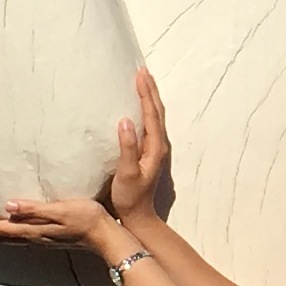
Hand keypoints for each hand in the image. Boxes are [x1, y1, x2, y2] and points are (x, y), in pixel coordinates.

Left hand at [0, 192, 119, 259]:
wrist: (105, 236)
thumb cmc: (86, 218)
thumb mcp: (60, 210)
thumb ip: (34, 209)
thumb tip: (8, 206)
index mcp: (34, 230)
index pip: (2, 229)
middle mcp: (34, 237)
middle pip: (2, 237)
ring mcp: (42, 239)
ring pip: (10, 238)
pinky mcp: (49, 238)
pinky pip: (21, 237)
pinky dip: (8, 235)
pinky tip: (10, 232)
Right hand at [106, 63, 172, 226]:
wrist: (138, 216)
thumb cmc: (130, 196)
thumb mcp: (126, 173)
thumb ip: (127, 147)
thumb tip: (126, 120)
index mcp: (155, 147)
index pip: (152, 113)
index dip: (146, 93)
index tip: (139, 74)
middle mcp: (159, 145)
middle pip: (157, 110)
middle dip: (150, 89)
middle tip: (142, 70)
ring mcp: (155, 148)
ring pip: (155, 116)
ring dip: (150, 97)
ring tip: (142, 81)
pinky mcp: (148, 152)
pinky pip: (149, 123)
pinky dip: (146, 109)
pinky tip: (138, 106)